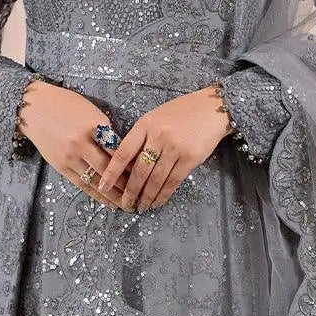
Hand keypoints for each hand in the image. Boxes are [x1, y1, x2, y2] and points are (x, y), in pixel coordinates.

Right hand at [16, 77, 129, 205]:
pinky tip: (108, 202)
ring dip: (113, 195)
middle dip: (126, 185)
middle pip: (108, 169)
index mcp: (93, 126)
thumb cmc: (66, 105)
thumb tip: (125, 153)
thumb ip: (106, 132)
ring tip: (127, 205)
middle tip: (141, 195)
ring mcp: (69, 157)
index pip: (118, 150)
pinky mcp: (60, 167)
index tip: (145, 175)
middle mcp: (80, 144)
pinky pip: (82, 185)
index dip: (133, 165)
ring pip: (96, 181)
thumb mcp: (91, 112)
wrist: (34, 108)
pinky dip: (96, 195)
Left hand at [93, 85, 232, 210]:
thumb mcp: (155, 118)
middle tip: (125, 204)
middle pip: (139, 171)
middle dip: (130, 192)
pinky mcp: (190, 158)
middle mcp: (158, 137)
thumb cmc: (181, 112)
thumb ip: (141, 137)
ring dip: (146, 197)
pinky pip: (172, 182)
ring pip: (155, 179)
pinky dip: (163, 195)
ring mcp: (175, 148)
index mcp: (145, 125)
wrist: (212, 108)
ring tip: (140, 207)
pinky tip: (157, 202)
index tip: (103, 186)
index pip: (123, 153)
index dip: (112, 172)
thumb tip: (127, 165)